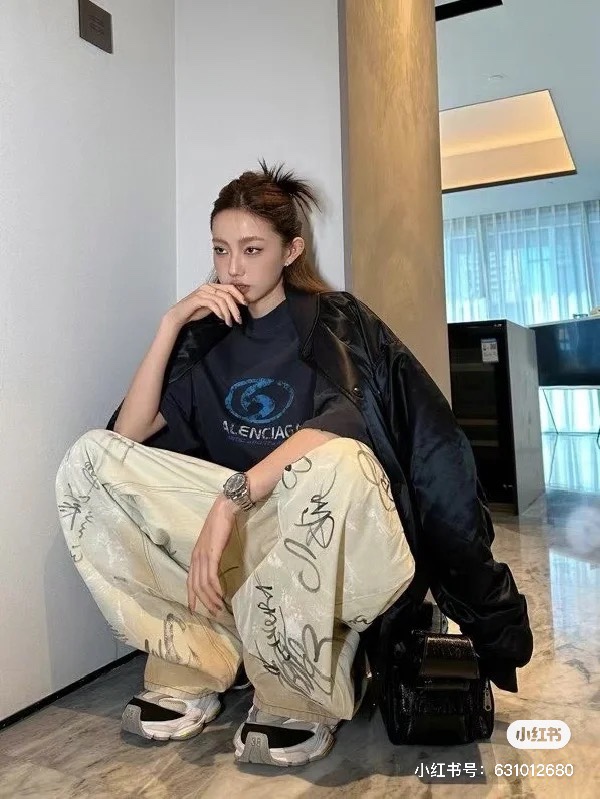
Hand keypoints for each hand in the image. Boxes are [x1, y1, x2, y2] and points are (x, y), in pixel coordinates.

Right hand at [165, 283, 246, 328]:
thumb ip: (222, 302)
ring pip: (222, 300)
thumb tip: (236, 304)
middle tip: (239, 318)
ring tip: (230, 322)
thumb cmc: (195, 310)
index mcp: (212, 286)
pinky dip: (219, 312)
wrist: (180, 315)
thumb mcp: (212, 305)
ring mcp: (203, 291)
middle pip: (228, 294)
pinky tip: (222, 318)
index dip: (239, 295)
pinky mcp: (198, 298)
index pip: (230, 287)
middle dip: (235, 307)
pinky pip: (213, 304)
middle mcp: (208, 286)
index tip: (246, 304)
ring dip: (228, 313)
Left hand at [187, 495, 238, 614]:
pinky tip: (221, 595)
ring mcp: (202, 556)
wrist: (224, 509)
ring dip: (211, 598)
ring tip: (219, 607)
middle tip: (213, 613)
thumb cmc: (221, 525)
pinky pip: (211, 576)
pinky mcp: (211, 554)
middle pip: (195, 586)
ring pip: (203, 584)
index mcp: (195, 556)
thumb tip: (216, 569)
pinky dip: (215, 588)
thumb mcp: (213, 544)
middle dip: (203, 602)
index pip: (190, 580)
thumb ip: (212, 556)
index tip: (194, 610)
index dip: (191, 596)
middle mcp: (196, 558)